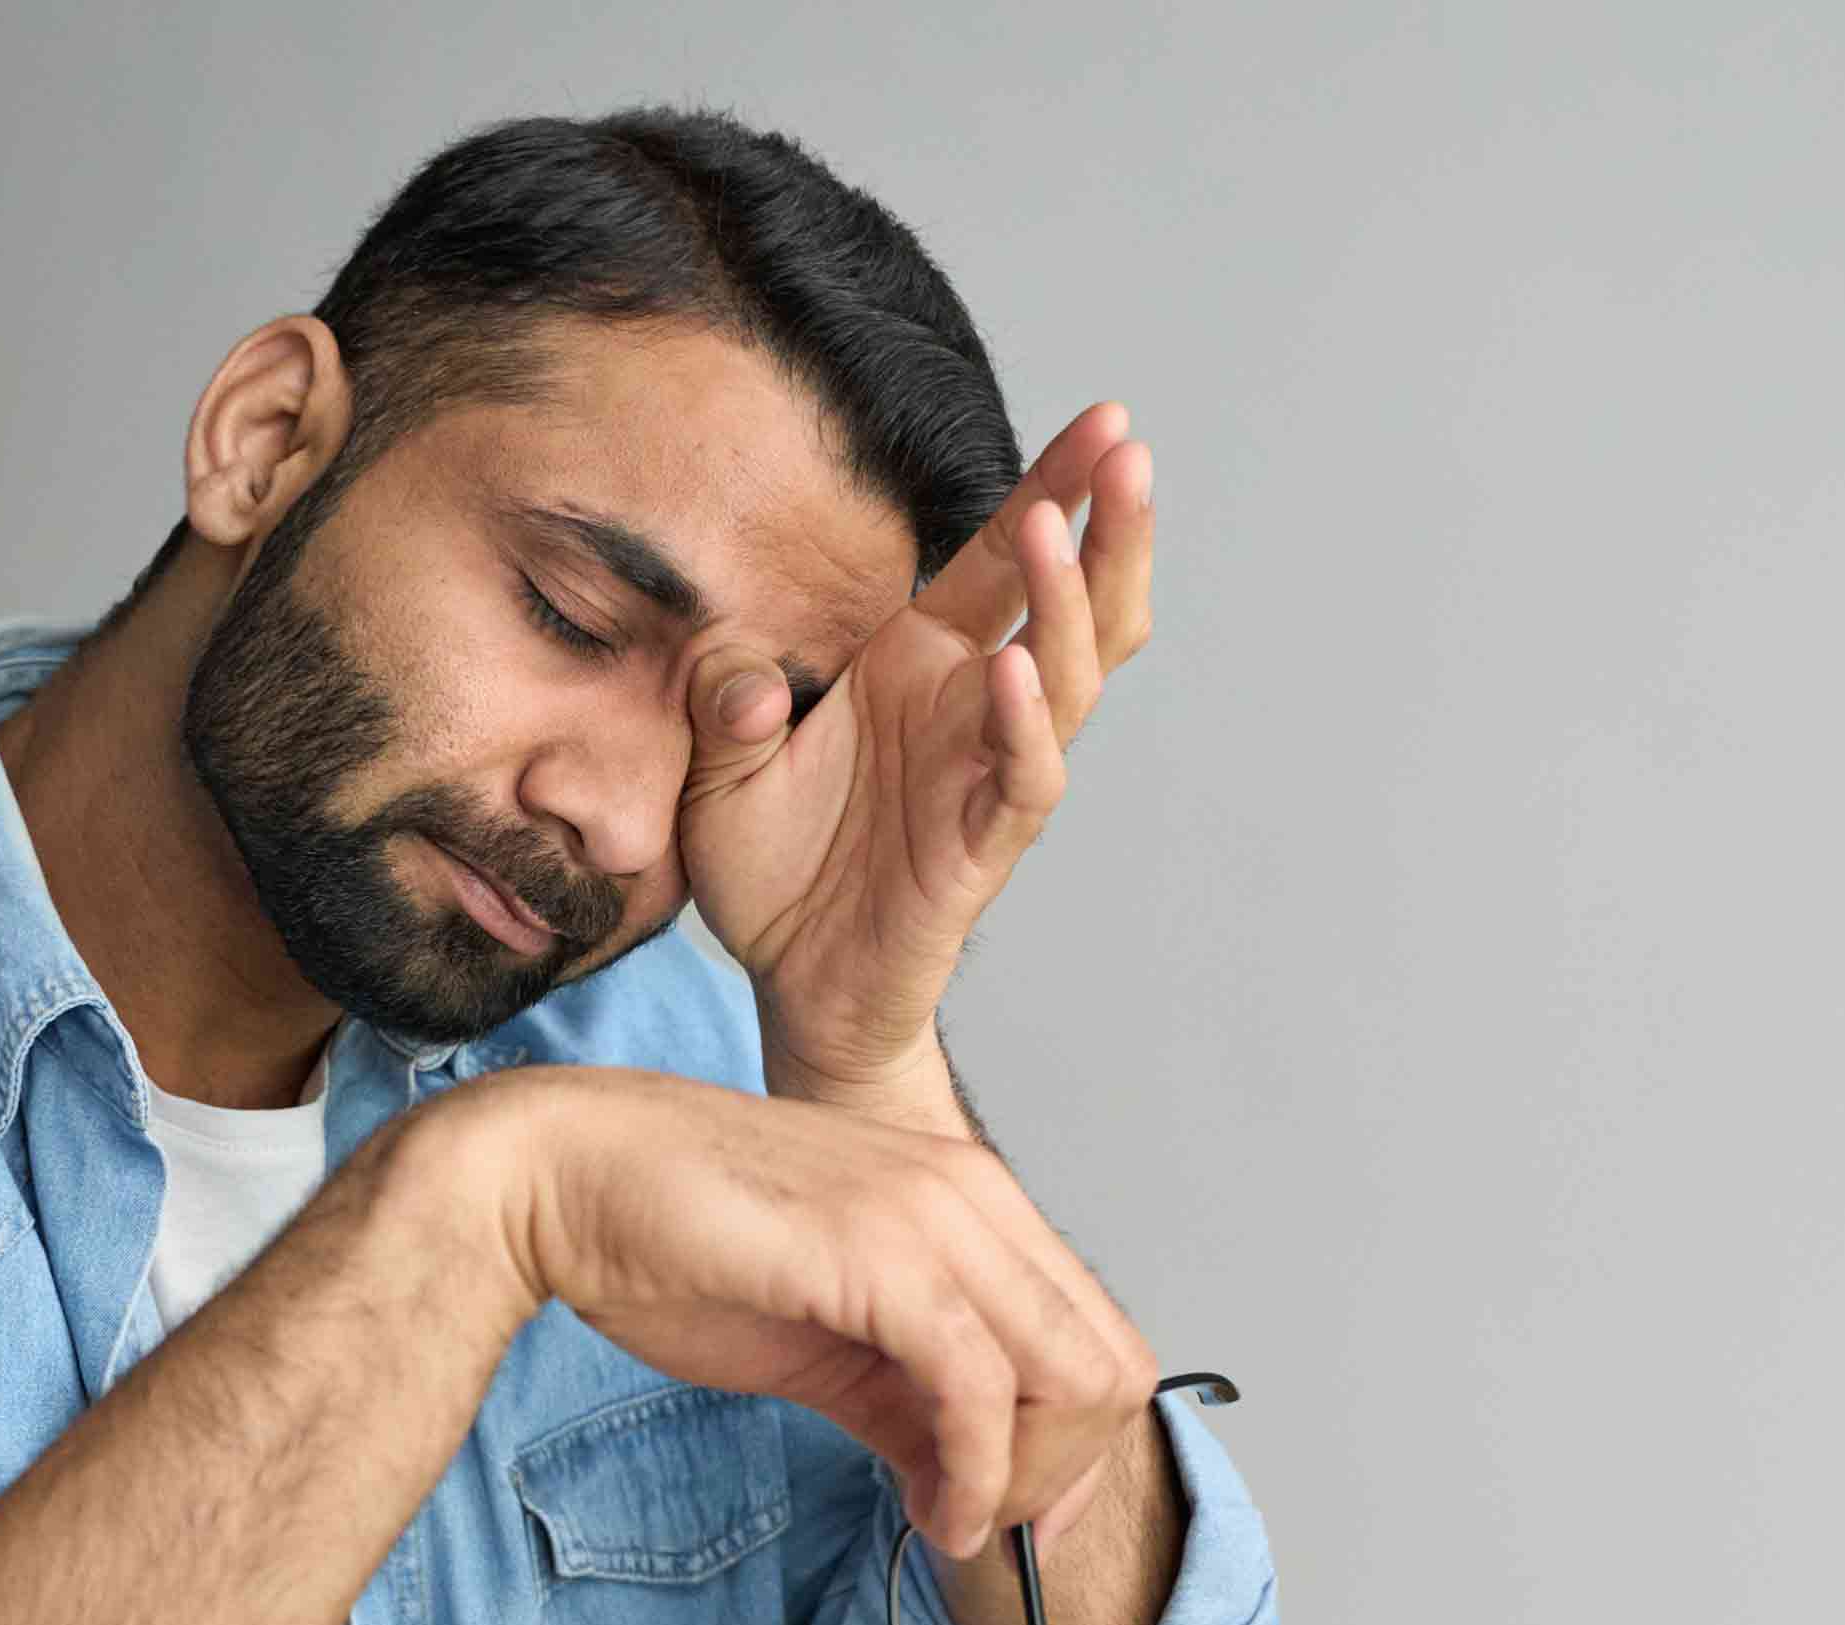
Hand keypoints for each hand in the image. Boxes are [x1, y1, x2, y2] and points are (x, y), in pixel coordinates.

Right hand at [423, 1066, 1157, 1552]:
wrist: (560, 1180)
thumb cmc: (671, 1244)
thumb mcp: (823, 1342)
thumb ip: (906, 1401)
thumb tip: (963, 1480)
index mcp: (966, 1201)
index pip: (1095, 1335)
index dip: (1081, 1451)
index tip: (1023, 1521)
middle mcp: (972, 1195)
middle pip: (1110, 1364)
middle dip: (1064, 1476)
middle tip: (981, 1527)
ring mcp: (934, 1216)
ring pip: (1072, 1378)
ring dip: (1025, 1485)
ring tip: (950, 1523)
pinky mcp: (883, 1254)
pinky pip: (981, 1388)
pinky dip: (976, 1477)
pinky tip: (930, 1514)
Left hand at [675, 404, 1157, 1095]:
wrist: (792, 985)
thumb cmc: (771, 868)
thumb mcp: (714, 769)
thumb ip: (722, 709)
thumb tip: (737, 679)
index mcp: (917, 662)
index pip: (1002, 559)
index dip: (1055, 487)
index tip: (1105, 419)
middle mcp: (969, 705)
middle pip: (1071, 603)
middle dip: (1106, 526)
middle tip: (1130, 449)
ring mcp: (987, 772)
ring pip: (1065, 676)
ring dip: (1066, 602)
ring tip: (1059, 528)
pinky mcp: (982, 846)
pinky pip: (1024, 776)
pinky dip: (1022, 723)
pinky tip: (1009, 668)